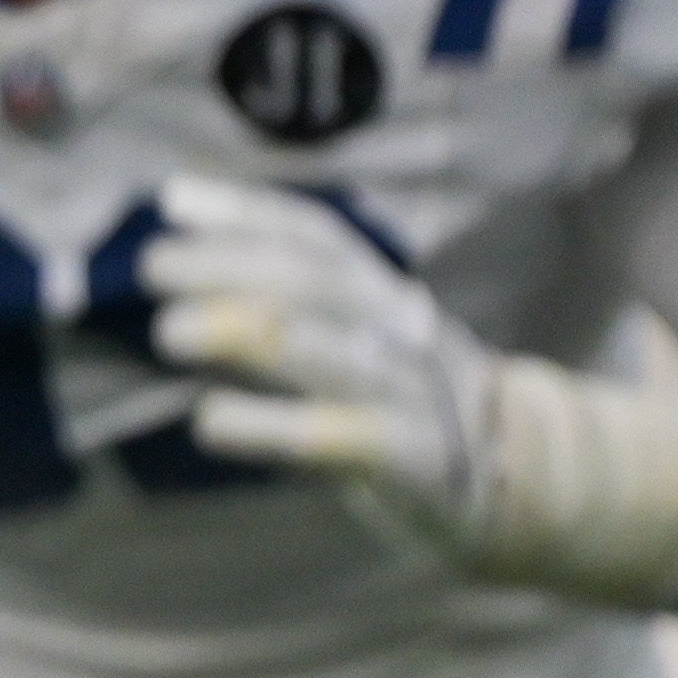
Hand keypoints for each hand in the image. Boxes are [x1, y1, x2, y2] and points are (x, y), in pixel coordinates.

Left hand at [140, 175, 677, 601]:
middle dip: (236, 268)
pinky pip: (343, 440)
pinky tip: (210, 422)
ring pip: (334, 354)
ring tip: (171, 333)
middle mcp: (399, 332)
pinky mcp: (411, 461)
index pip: (317, 238)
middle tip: (151, 268)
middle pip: (320, 285)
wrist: (527, 480)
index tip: (171, 204)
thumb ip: (274, 274)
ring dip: (252, 336)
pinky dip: (276, 427)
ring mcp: (411, 394)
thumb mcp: (355, 326)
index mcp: (382, 296)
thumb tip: (175, 196)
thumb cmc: (402, 394)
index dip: (248, 213)